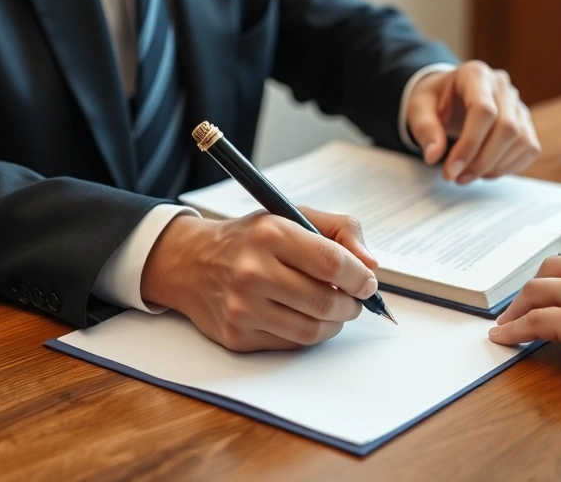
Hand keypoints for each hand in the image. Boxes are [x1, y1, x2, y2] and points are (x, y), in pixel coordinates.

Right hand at [141, 208, 378, 351]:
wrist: (189, 263)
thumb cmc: (250, 240)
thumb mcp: (291, 216)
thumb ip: (340, 230)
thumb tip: (370, 264)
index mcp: (270, 233)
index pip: (331, 263)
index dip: (359, 277)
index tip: (367, 282)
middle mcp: (252, 271)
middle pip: (325, 301)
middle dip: (351, 305)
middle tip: (354, 300)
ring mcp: (242, 307)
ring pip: (312, 329)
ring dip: (335, 323)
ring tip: (336, 310)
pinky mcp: (236, 335)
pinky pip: (291, 343)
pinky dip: (308, 333)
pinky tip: (305, 317)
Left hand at [406, 61, 540, 183]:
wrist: (449, 96)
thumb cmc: (434, 101)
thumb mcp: (418, 108)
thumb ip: (425, 129)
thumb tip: (433, 155)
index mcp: (474, 74)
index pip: (483, 111)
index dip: (469, 145)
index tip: (451, 170)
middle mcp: (501, 85)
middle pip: (507, 128)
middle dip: (482, 161)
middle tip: (458, 178)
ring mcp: (517, 103)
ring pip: (521, 140)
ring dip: (495, 167)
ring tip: (468, 175)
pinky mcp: (525, 122)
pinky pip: (529, 148)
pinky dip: (509, 166)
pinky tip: (486, 171)